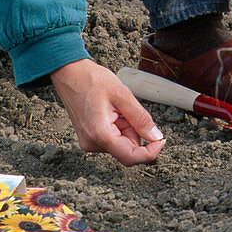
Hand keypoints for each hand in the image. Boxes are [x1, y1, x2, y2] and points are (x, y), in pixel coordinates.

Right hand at [51, 58, 165, 166]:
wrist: (70, 73)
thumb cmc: (92, 80)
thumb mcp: (123, 95)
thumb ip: (141, 118)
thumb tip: (155, 136)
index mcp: (101, 135)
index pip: (131, 158)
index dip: (150, 152)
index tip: (161, 139)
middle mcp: (93, 144)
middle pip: (126, 149)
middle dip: (135, 131)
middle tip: (128, 109)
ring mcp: (89, 142)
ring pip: (120, 143)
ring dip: (126, 127)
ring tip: (116, 106)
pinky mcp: (89, 137)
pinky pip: (111, 138)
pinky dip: (118, 126)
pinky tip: (110, 110)